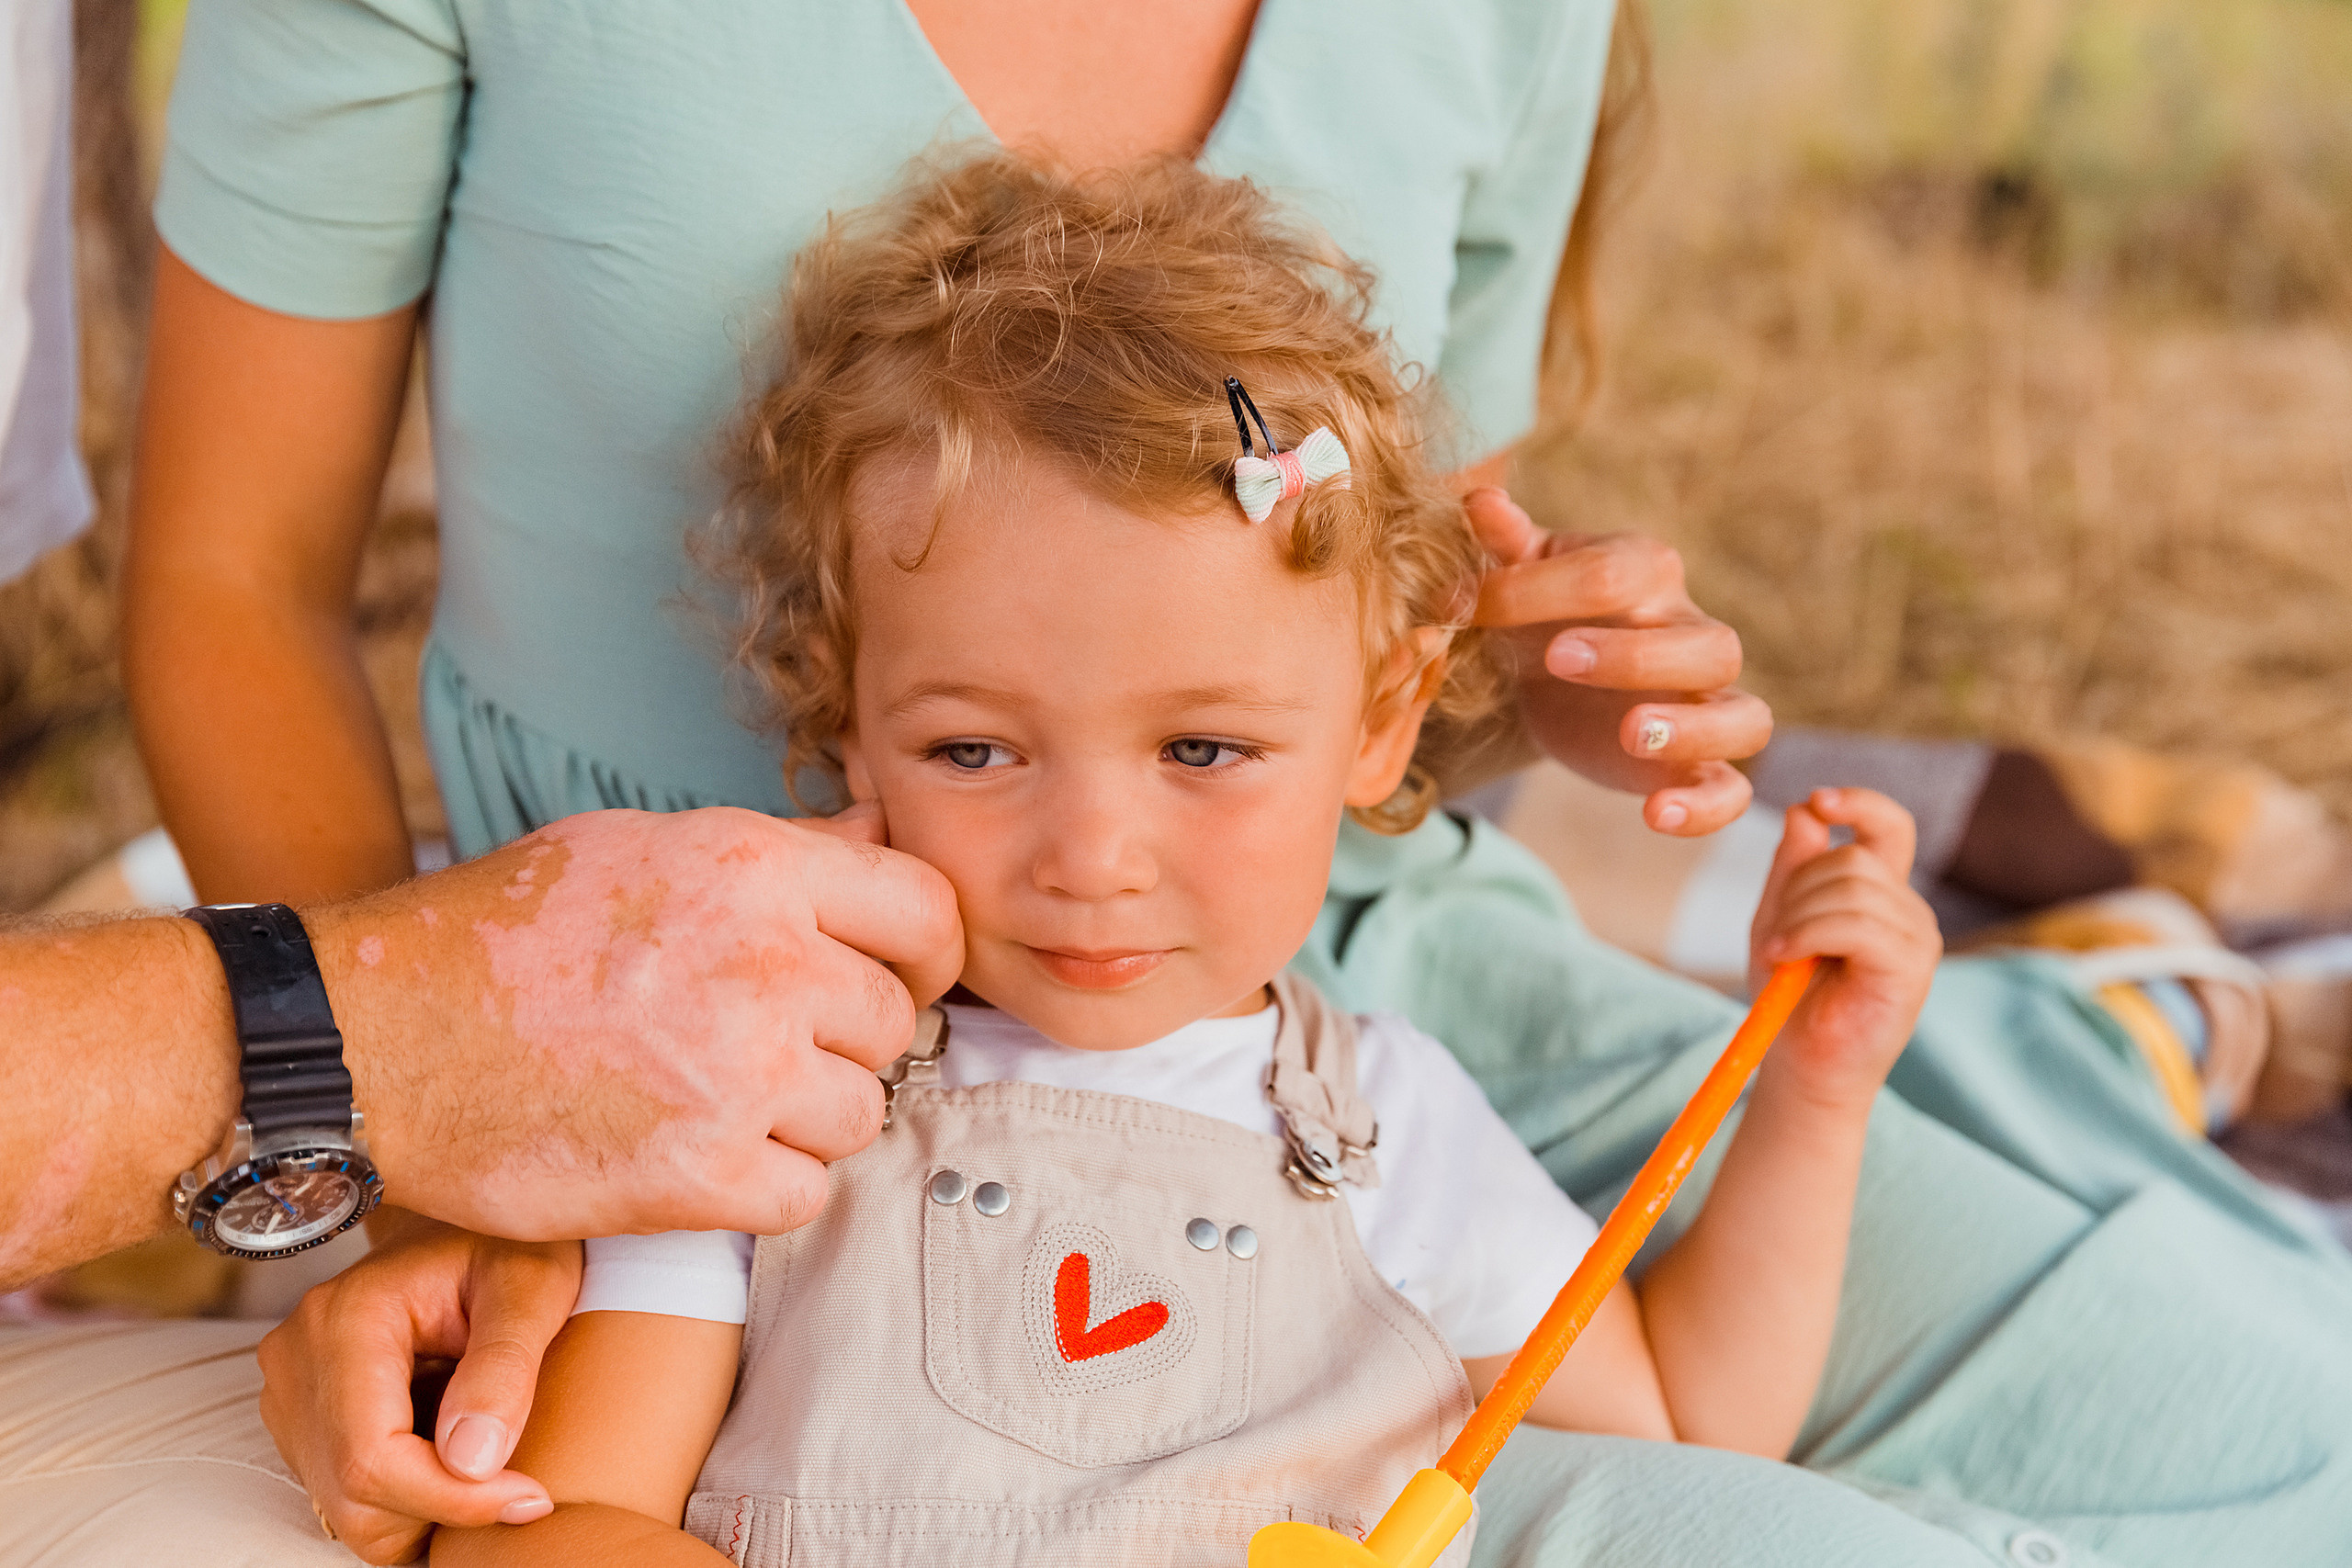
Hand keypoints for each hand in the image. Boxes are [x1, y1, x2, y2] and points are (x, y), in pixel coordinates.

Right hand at [259, 1219, 578, 1564]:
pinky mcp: (305, 1417)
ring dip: (425, 1507)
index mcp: (345, 1318)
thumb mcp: (531, 1287)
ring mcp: (291, 1392)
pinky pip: (347, 1494)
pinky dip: (407, 1496)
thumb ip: (505, 1367)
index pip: (371, 1458)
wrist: (466, 1228)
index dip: (453, 1499)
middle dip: (442, 1510)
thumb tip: (472, 1462)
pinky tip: (454, 1449)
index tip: (530, 1497)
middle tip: (522, 1489)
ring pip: (347, 1507)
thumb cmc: (507, 1244)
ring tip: (487, 1452)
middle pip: (352, 1495)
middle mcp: (296, 1359)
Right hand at [312, 804, 962, 1239]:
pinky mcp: (701, 1175)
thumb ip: (777, 852)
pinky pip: (807, 1194)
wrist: (375, 1037)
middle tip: (769, 1048)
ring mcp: (738, 1075)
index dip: (927, 952)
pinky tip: (707, 1156)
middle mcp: (765, 966)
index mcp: (754, 869)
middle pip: (895, 1023)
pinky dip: (768, 1187)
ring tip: (724, 1098)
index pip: (925, 910)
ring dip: (808, 1119)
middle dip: (845, 1041)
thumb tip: (880, 837)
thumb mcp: (641, 846)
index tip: (902, 978)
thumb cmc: (500, 933)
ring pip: (860, 1114)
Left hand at [1468, 488, 1771, 834]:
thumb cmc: (1537, 608)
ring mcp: (1703, 704)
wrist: (1546, 672)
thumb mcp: (1516, 572)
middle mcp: (1691, 633)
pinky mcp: (1694, 765)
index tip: (1468, 607)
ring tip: (1629, 734)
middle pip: (1709, 644)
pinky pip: (1733, 788)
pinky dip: (1706, 806)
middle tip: (1557, 660)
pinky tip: (1655, 814)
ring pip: (1745, 716)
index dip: (1540, 590)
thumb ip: (1503, 544)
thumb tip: (1479, 500)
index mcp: (1647, 572)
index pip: (1615, 574)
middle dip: (1637, 656)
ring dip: (1694, 729)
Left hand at [1748, 788, 1941, 1107]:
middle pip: (1853, 858)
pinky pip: (1858, 925)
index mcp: (1881, 892)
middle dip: (1797, 889)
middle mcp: (1907, 910)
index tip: (1819, 800)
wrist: (1801, 1064)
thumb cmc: (1792, 996)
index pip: (1890, 826)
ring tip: (1779, 954)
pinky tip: (1787, 959)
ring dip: (1798, 916)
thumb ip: (1792, 867)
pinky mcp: (1911, 969)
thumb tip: (1804, 809)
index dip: (1860, 803)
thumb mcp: (1779, 918)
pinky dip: (1809, 934)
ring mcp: (1917, 938)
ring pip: (1853, 888)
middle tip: (1774, 936)